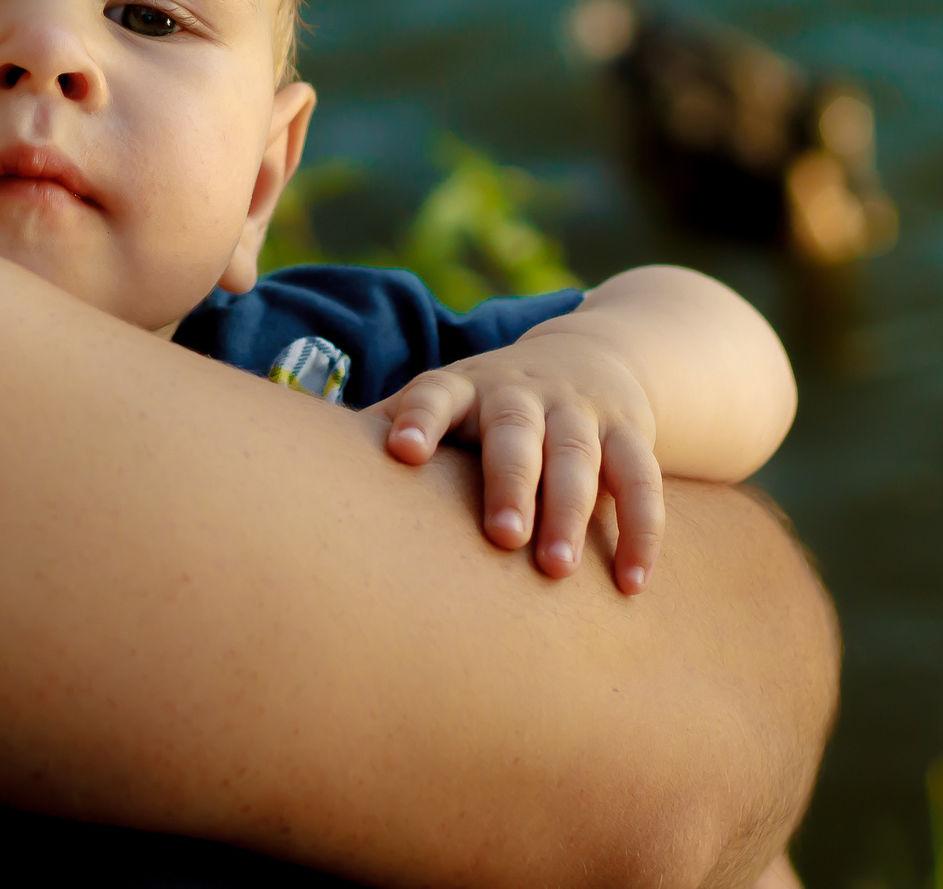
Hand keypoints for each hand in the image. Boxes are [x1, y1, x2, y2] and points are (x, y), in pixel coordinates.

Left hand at [374, 331, 663, 591]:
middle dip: (510, 482)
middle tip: (501, 537)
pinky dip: (642, 531)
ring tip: (558, 572)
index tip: (401, 451)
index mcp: (462, 386)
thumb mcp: (443, 401)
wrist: (592, 357)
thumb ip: (390, 429)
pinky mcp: (629, 434)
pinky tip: (633, 585)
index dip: (418, 418)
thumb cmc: (488, 403)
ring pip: (580, 459)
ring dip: (572, 513)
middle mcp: (522, 394)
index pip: (433, 394)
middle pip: (517, 433)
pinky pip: (642, 481)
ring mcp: (579, 412)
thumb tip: (300, 467)